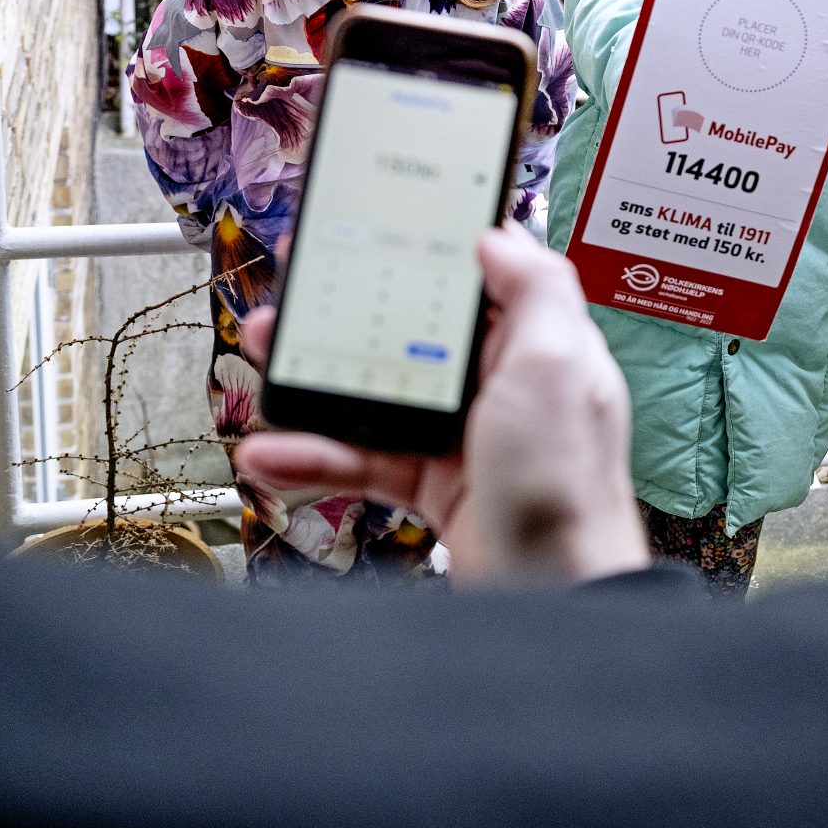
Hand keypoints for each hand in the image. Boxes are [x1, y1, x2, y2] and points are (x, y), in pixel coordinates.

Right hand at [231, 224, 650, 585]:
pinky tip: (271, 451)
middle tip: (294, 297)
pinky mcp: (434, 487)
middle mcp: (502, 385)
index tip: (369, 230)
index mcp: (537, 344)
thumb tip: (497, 235)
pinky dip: (315, 456)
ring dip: (315, 381)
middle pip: (413, 332)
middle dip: (348, 314)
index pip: (476, 282)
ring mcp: (464, 437)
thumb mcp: (558, 366)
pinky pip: (363, 460)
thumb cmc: (566, 484)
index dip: (423, 255)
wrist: (550, 596)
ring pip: (377, 394)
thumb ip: (536, 290)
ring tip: (262, 358)